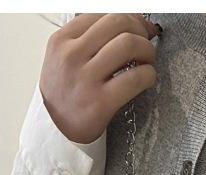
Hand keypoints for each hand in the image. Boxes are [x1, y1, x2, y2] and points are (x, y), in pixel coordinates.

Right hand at [39, 13, 157, 142]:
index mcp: (61, 41)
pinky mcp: (101, 102)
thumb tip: (127, 23)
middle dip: (140, 29)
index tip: (139, 26)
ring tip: (147, 60)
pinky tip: (147, 78)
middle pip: (118, 22)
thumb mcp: (62, 59)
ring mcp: (86, 79)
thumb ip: (87, 39)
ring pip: (128, 44)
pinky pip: (134, 78)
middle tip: (146, 42)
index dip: (128, 16)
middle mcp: (72, 56)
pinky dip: (148, 74)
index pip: (102, 13)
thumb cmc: (65, 95)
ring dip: (147, 50)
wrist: (56, 131)